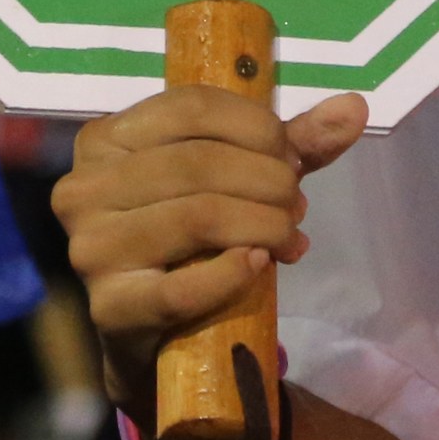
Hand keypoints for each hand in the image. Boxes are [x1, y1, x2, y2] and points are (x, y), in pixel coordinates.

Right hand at [52, 90, 365, 418]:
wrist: (154, 333)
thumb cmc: (193, 237)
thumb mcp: (239, 178)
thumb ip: (293, 143)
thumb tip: (354, 108)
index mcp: (106, 138)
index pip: (191, 106)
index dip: (258, 128)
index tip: (294, 157)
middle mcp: (83, 187)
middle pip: (198, 162)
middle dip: (269, 181)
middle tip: (299, 205)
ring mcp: (90, 248)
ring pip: (198, 216)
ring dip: (264, 224)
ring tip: (291, 237)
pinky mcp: (109, 308)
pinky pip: (183, 287)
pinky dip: (234, 273)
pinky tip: (260, 264)